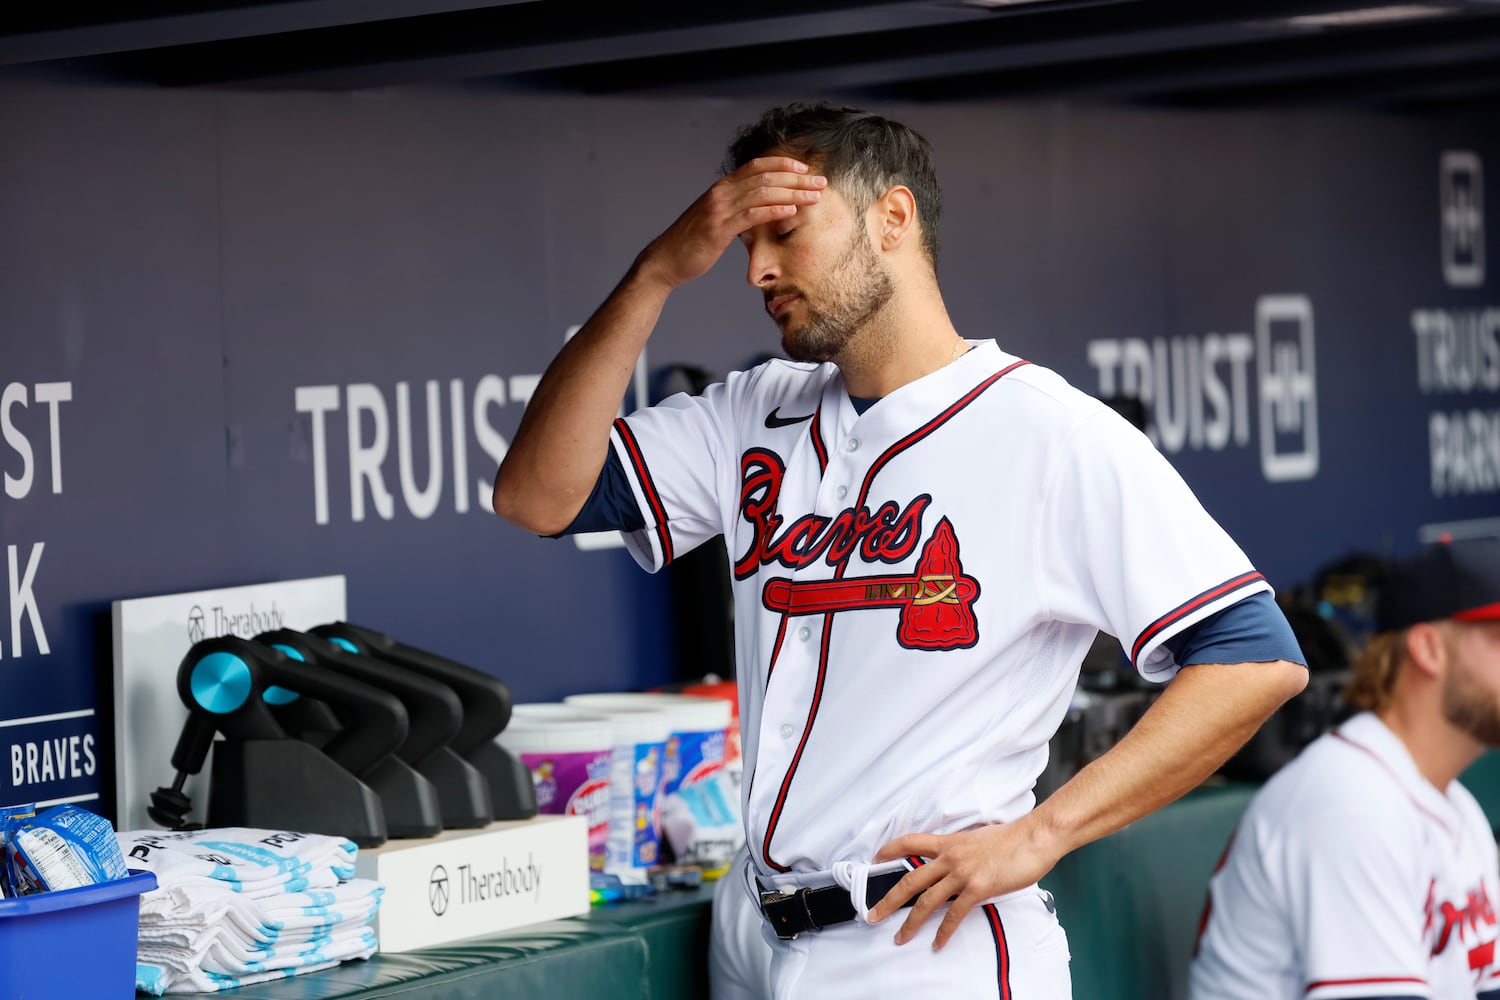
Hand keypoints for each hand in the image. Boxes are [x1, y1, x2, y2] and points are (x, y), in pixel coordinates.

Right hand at [635, 156, 825, 288]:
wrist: (666, 260)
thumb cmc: (692, 243)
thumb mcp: (715, 219)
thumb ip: (734, 209)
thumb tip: (758, 209)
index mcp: (721, 188)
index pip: (756, 166)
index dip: (783, 164)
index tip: (806, 169)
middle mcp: (721, 192)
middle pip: (765, 176)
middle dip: (797, 178)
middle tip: (821, 182)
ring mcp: (719, 209)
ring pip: (762, 192)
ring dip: (793, 192)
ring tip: (815, 196)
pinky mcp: (718, 228)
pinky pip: (751, 215)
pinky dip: (774, 210)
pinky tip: (792, 210)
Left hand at [870, 818, 1061, 950]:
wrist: (1034, 837)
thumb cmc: (1013, 837)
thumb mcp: (978, 837)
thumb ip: (963, 849)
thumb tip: (959, 858)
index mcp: (950, 842)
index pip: (910, 842)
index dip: (889, 850)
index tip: (875, 860)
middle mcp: (950, 857)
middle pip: (910, 879)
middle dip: (888, 899)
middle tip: (873, 913)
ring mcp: (962, 873)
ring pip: (926, 900)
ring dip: (910, 922)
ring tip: (900, 937)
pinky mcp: (978, 888)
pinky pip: (955, 914)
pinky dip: (944, 931)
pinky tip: (937, 943)